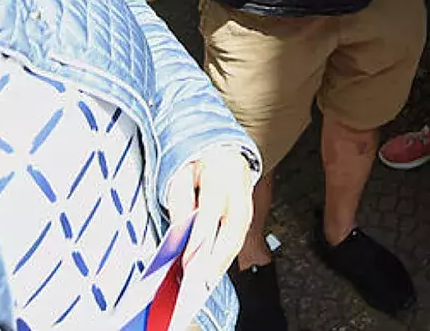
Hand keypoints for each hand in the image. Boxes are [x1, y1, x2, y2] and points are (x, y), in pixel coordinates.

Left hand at [166, 147, 254, 287]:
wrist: (222, 149)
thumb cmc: (196, 161)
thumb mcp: (180, 173)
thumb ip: (179, 201)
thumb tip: (180, 232)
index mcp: (220, 171)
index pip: (212, 208)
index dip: (202, 236)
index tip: (190, 260)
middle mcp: (238, 185)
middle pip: (233, 226)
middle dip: (217, 257)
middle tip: (201, 280)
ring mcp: (248, 197)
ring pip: (240, 233)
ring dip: (224, 260)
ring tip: (207, 281)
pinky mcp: (249, 208)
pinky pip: (241, 234)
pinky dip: (228, 254)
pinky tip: (215, 268)